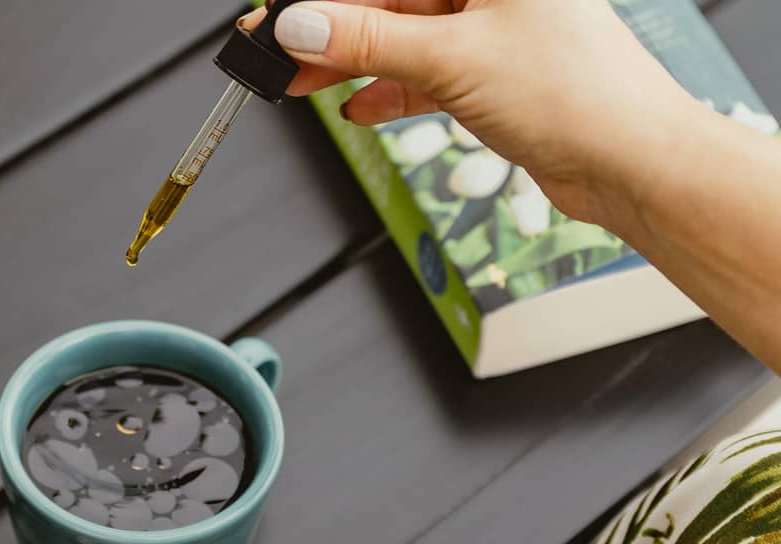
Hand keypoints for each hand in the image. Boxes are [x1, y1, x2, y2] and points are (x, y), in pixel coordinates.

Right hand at [241, 0, 702, 228]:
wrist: (632, 163)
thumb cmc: (578, 94)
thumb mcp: (452, 59)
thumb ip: (368, 43)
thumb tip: (302, 26)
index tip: (279, 17)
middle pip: (390, 1)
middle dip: (330, 30)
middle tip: (276, 51)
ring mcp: (493, 30)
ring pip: (403, 39)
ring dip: (352, 64)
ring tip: (300, 83)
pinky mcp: (492, 74)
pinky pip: (426, 74)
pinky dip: (391, 92)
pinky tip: (359, 107)